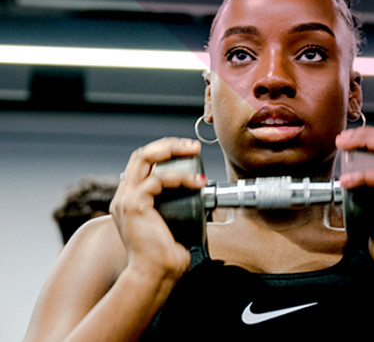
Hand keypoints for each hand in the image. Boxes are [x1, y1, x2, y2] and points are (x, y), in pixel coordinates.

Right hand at [110, 137, 206, 279]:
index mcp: (130, 199)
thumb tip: (201, 195)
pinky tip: (197, 182)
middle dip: (169, 144)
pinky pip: (157, 181)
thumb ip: (179, 208)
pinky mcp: (133, 206)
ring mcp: (125, 199)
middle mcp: (124, 196)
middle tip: (193, 146)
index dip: (165, 151)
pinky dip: (180, 178)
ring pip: (144, 158)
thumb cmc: (167, 256)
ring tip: (194, 151)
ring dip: (173, 151)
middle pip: (142, 154)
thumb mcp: (173, 223)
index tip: (189, 151)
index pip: (143, 163)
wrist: (155, 276)